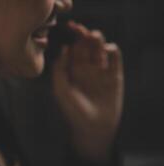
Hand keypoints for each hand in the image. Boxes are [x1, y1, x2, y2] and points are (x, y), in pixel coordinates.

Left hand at [51, 21, 123, 160]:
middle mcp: (86, 69)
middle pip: (86, 46)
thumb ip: (59, 70)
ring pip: (99, 49)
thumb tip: (64, 48)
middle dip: (84, 36)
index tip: (71, 30)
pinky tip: (106, 50)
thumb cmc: (73, 111)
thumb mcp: (60, 91)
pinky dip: (112, 50)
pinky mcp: (114, 76)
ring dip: (98, 40)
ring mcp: (100, 72)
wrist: (92, 127)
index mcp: (72, 71)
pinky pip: (114, 58)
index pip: (73, 49)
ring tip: (94, 37)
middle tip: (84, 31)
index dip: (72, 39)